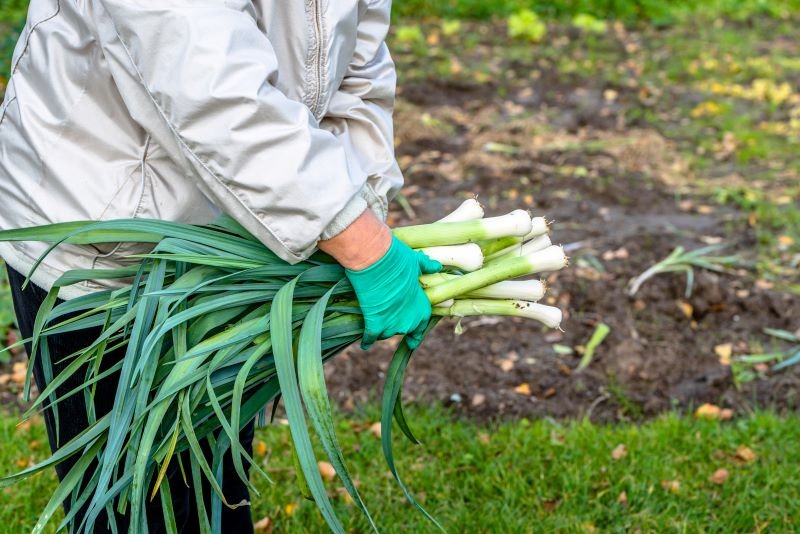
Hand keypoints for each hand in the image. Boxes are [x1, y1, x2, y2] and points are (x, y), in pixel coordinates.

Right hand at [319, 211, 441, 348]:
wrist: (376, 258)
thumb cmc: (398, 258)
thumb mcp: (415, 261)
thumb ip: (426, 267)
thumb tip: (436, 265)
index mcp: (421, 307)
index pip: (422, 325)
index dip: (416, 331)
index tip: (413, 338)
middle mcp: (409, 320)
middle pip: (403, 329)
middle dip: (396, 325)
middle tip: (388, 318)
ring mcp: (391, 323)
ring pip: (386, 334)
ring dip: (382, 330)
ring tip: (376, 325)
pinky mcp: (374, 323)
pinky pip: (370, 337)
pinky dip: (367, 340)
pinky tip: (365, 344)